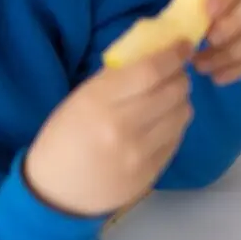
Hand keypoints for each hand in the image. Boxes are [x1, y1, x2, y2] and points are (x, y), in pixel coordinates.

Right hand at [25, 45, 194, 216]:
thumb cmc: (64, 138)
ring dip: (181, 100)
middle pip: (173, 91)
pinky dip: (175, 125)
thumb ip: (115, 78)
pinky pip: (177, 138)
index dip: (173, 54)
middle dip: (180, 77)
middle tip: (177, 74)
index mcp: (98, 103)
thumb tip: (153, 51)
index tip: (184, 45)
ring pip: (182, 114)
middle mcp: (122, 127)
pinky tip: (162, 123)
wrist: (56, 193)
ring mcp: (139, 153)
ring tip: (169, 99)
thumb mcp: (80, 100)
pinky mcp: (151, 172)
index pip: (150, 71)